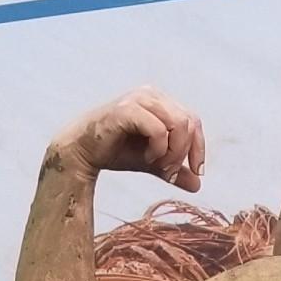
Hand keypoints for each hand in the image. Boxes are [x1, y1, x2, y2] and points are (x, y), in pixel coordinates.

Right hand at [49, 86, 204, 191]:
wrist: (81, 152)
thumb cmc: (117, 152)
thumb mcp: (154, 162)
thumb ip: (175, 169)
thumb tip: (198, 185)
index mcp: (160, 101)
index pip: (193, 120)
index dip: (199, 147)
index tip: (197, 171)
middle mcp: (151, 95)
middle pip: (189, 122)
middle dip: (184, 152)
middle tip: (170, 172)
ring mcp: (138, 99)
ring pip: (178, 124)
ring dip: (173, 151)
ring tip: (158, 164)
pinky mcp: (125, 109)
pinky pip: (158, 129)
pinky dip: (159, 148)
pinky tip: (146, 157)